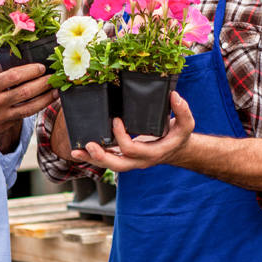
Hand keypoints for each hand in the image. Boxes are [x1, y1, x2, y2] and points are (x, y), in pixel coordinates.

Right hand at [0, 63, 57, 140]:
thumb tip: (20, 76)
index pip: (16, 76)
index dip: (32, 71)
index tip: (42, 67)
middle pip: (27, 92)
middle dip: (44, 84)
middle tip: (54, 78)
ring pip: (28, 108)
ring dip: (45, 100)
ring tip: (55, 93)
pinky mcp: (0, 127)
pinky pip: (19, 118)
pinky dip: (30, 110)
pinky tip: (38, 104)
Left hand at [71, 91, 194, 171]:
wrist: (177, 149)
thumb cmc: (179, 135)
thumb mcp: (186, 124)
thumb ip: (183, 111)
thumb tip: (174, 96)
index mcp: (152, 153)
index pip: (132, 150)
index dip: (121, 137)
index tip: (115, 120)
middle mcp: (140, 161)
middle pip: (118, 166)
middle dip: (101, 157)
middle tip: (89, 144)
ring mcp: (131, 161)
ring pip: (110, 165)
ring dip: (92, 159)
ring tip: (75, 152)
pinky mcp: (125, 157)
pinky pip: (108, 159)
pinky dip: (94, 156)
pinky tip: (80, 150)